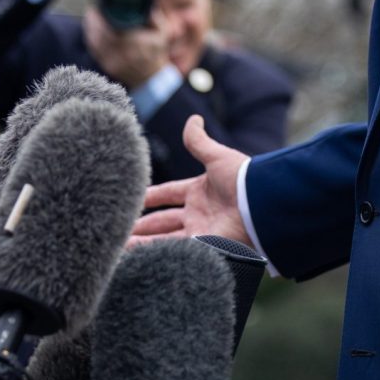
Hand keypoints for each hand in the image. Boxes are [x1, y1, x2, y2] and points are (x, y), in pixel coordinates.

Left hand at [83, 13, 170, 88]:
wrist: (152, 77)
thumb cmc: (157, 52)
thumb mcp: (161, 33)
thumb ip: (155, 17)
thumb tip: (146, 4)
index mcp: (134, 42)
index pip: (110, 27)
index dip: (100, 17)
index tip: (97, 8)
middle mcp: (122, 53)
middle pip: (98, 34)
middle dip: (93, 21)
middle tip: (92, 11)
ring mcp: (112, 61)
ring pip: (94, 42)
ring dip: (89, 29)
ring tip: (90, 19)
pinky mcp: (107, 66)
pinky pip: (94, 51)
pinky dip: (91, 40)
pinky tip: (91, 32)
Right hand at [130, 116, 250, 246]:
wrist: (262, 205)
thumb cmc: (243, 179)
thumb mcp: (217, 157)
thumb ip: (199, 142)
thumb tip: (193, 119)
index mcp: (199, 192)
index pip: (168, 194)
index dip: (150, 196)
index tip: (130, 199)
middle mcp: (198, 215)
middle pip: (162, 222)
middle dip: (140, 226)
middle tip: (117, 230)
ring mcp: (200, 233)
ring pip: (163, 241)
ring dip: (141, 244)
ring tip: (118, 248)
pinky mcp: (202, 249)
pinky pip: (173, 254)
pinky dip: (155, 256)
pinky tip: (134, 260)